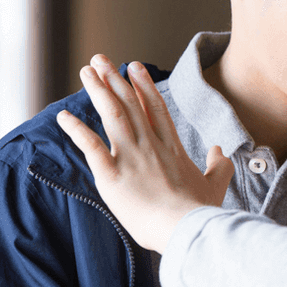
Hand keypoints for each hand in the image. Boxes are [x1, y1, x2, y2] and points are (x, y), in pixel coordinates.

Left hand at [55, 55, 233, 252]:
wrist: (186, 227)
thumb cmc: (201, 210)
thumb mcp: (217, 185)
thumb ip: (220, 165)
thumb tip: (222, 151)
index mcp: (172, 147)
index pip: (156, 108)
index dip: (143, 85)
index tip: (133, 67)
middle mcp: (151, 145)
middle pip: (131, 104)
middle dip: (114, 79)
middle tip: (100, 60)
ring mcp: (131, 157)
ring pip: (113, 115)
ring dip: (98, 91)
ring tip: (86, 71)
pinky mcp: (112, 174)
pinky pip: (91, 146)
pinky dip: (76, 130)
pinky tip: (64, 116)